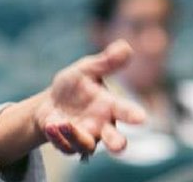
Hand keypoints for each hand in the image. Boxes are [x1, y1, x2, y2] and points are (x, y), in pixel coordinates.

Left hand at [33, 40, 145, 156]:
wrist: (50, 102)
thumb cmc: (75, 86)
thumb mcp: (86, 69)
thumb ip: (106, 62)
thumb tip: (126, 46)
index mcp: (110, 107)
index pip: (125, 111)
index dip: (133, 115)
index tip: (141, 118)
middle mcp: (101, 126)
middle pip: (115, 140)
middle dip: (116, 143)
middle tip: (118, 145)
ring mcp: (85, 137)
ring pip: (87, 145)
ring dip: (76, 136)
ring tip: (63, 123)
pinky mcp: (67, 144)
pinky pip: (65, 147)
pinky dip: (58, 138)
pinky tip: (51, 125)